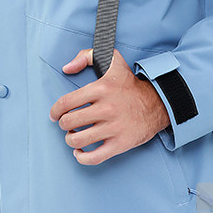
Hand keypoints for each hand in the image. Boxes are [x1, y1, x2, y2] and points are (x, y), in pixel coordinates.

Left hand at [49, 48, 170, 164]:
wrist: (158, 103)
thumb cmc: (129, 83)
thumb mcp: (112, 59)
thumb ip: (87, 55)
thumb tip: (67, 68)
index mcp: (101, 88)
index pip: (66, 103)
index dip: (55, 111)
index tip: (55, 114)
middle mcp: (106, 108)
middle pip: (69, 123)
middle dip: (63, 125)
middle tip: (67, 124)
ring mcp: (114, 127)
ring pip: (78, 140)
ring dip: (70, 140)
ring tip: (74, 136)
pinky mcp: (120, 144)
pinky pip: (94, 157)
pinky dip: (81, 157)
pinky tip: (80, 152)